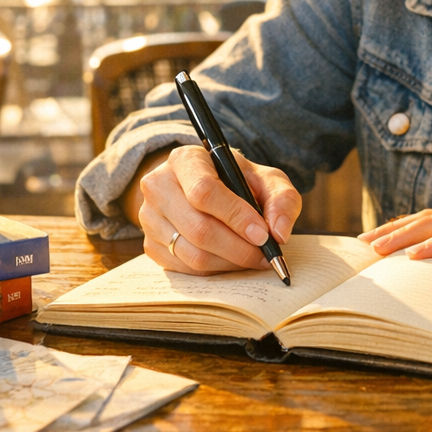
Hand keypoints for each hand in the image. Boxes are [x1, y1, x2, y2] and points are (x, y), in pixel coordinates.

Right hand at [132, 144, 301, 275]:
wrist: (201, 188)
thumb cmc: (235, 182)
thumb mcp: (265, 178)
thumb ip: (281, 199)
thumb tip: (279, 233)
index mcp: (185, 160)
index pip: (204, 192)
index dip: (236, 216)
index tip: (263, 235)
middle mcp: (158, 186)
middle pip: (198, 228)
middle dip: (238, 248)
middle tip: (264, 255)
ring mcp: (149, 217)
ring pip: (192, 254)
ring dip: (229, 263)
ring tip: (252, 258)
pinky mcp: (150, 244)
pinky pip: (185, 269)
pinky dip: (215, 271)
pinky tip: (231, 261)